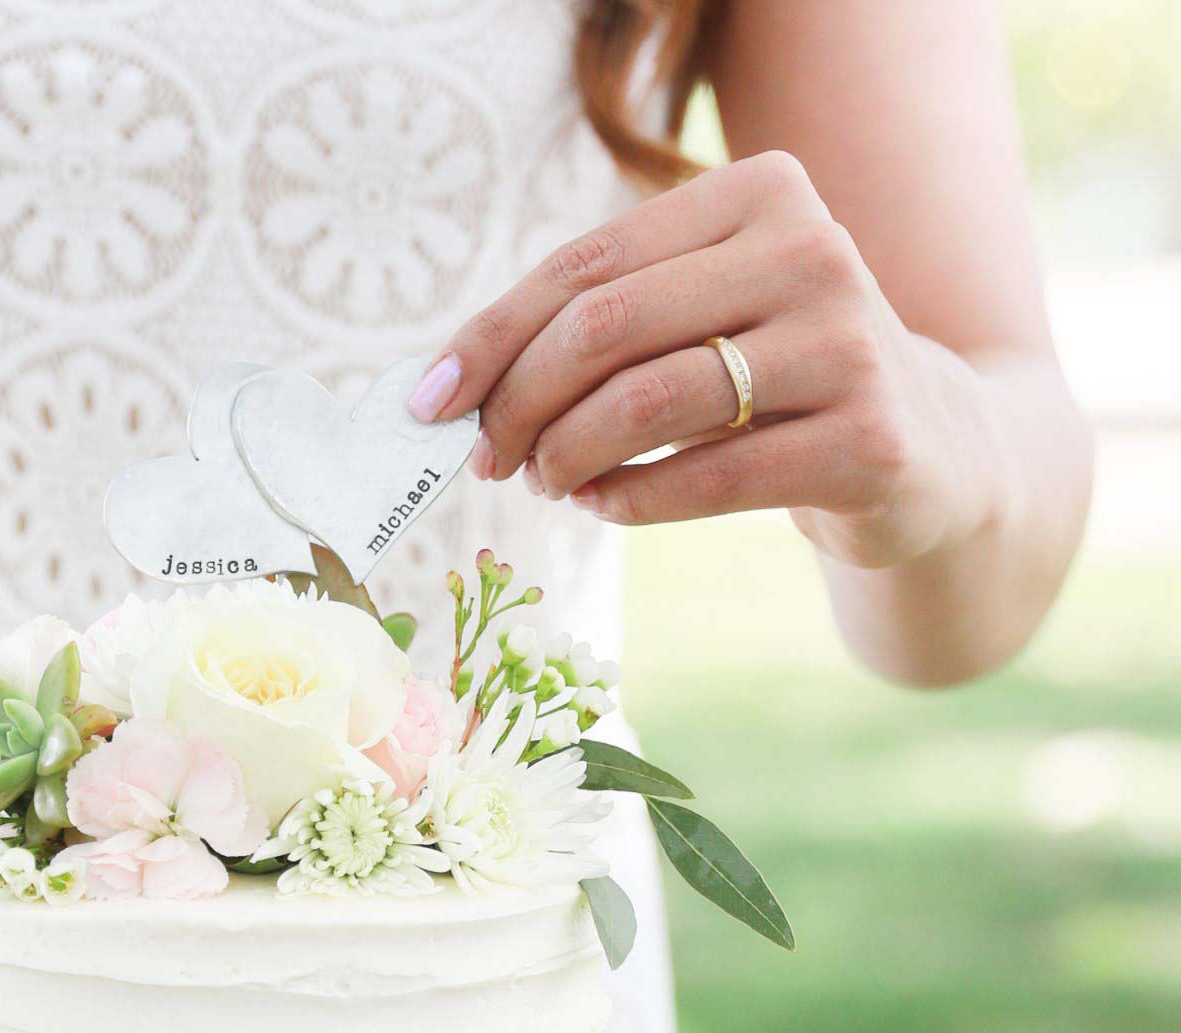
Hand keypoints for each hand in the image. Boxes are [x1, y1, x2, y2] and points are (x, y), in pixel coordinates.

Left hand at [410, 151, 999, 568]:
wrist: (933, 447)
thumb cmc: (785, 379)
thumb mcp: (705, 322)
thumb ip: (607, 327)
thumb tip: (460, 389)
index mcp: (758, 194)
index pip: (586, 262)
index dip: (491, 337)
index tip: (430, 402)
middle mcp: (810, 249)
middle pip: (607, 327)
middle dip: (519, 403)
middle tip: (488, 458)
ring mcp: (848, 344)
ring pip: (650, 401)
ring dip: (568, 455)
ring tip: (548, 483)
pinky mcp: (868, 439)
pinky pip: (708, 477)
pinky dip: (632, 500)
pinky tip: (605, 505)